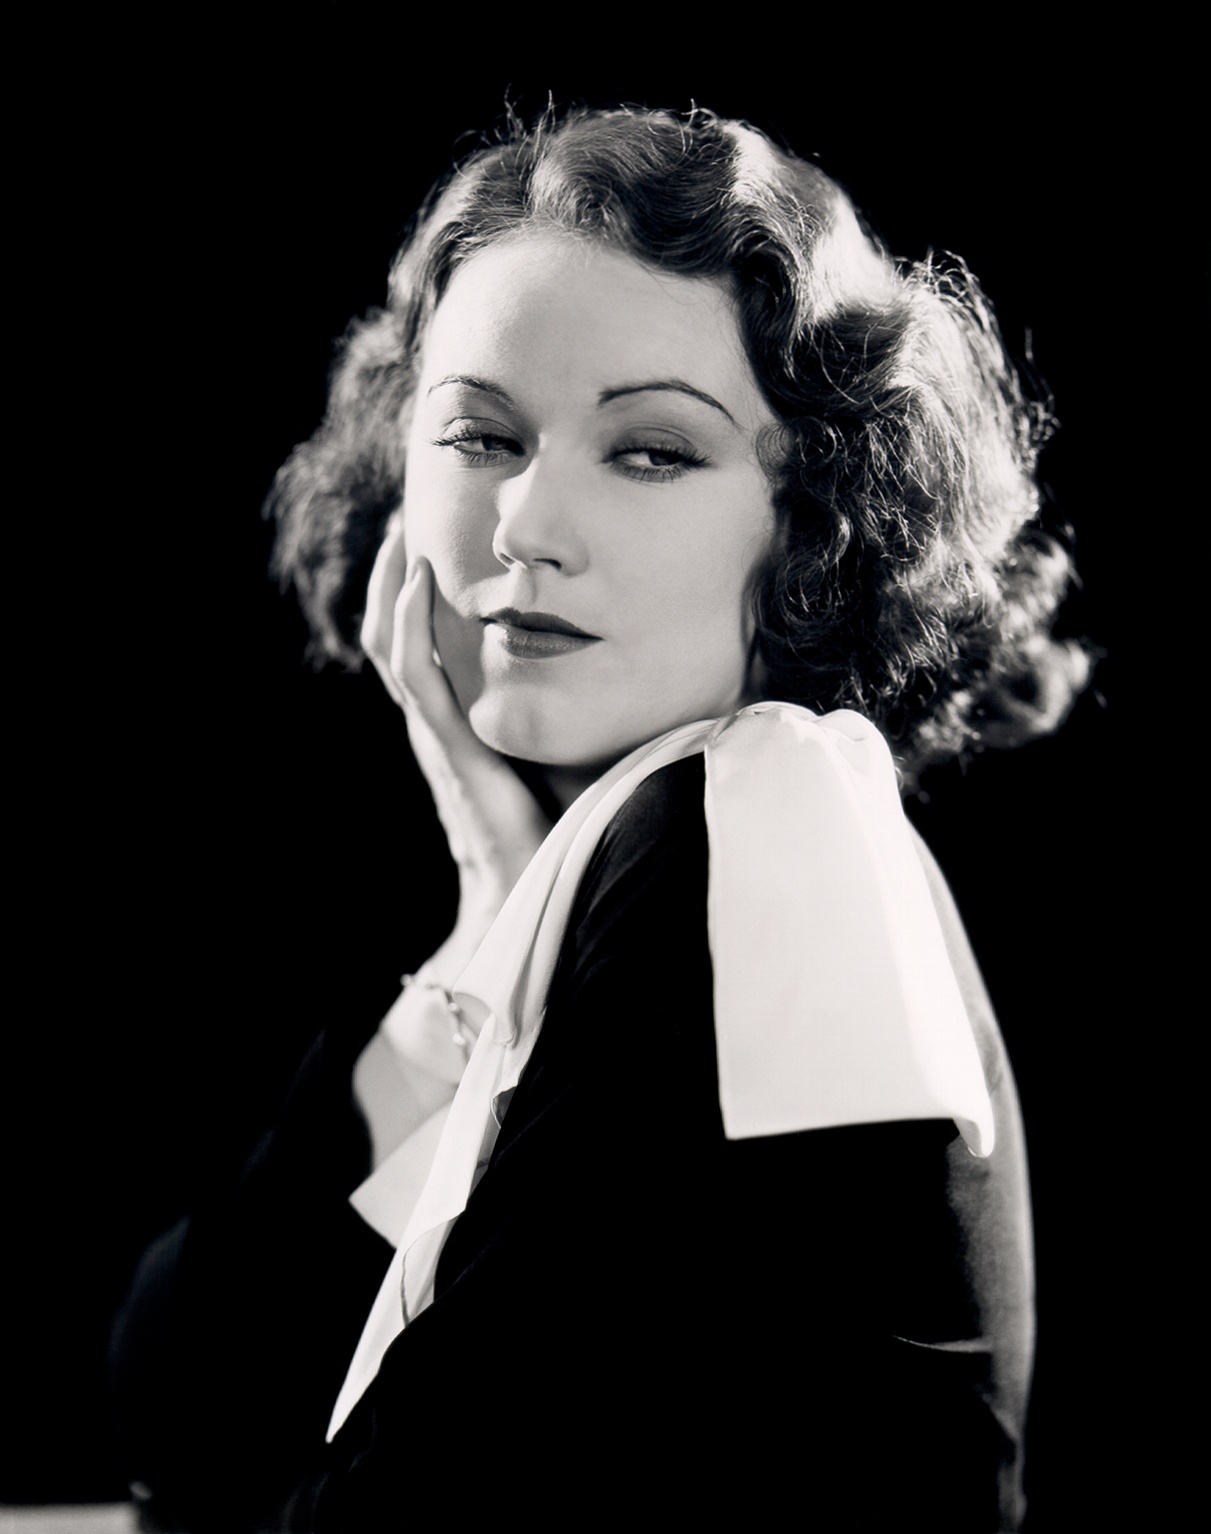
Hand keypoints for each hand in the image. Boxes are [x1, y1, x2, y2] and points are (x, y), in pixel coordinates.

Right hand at [360, 517, 552, 979]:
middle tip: (403, 517)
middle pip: (389, 635)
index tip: (424, 541)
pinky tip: (418, 580)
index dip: (409, 594)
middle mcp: (433, 723)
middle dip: (390, 575)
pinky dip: (411, 624)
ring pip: (392, 646)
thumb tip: (608, 667)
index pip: (415, 645)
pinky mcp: (451, 748)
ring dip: (390, 585)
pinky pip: (417, 676)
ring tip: (402, 533)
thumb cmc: (550, 825)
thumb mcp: (547, 751)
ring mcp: (436, 734)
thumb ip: (555, 713)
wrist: (529, 888)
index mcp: (450, 723)